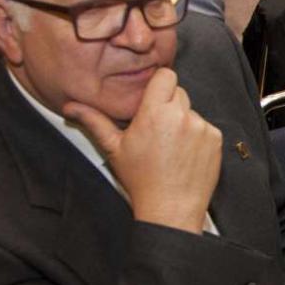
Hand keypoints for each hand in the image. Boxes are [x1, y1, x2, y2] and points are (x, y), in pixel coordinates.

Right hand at [63, 69, 220, 233]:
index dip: (159, 85)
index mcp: (155, 113)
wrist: (170, 209)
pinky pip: (205, 127)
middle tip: (156, 129)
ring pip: (191, 110)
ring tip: (170, 146)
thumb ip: (94, 121)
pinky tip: (184, 154)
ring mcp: (202, 127)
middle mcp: (181, 116)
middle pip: (178, 92)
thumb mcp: (113, 148)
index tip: (151, 99)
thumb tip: (70, 106)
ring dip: (182, 121)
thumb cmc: (140, 180)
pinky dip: (197, 136)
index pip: (166, 75)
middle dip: (168, 105)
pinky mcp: (215, 139)